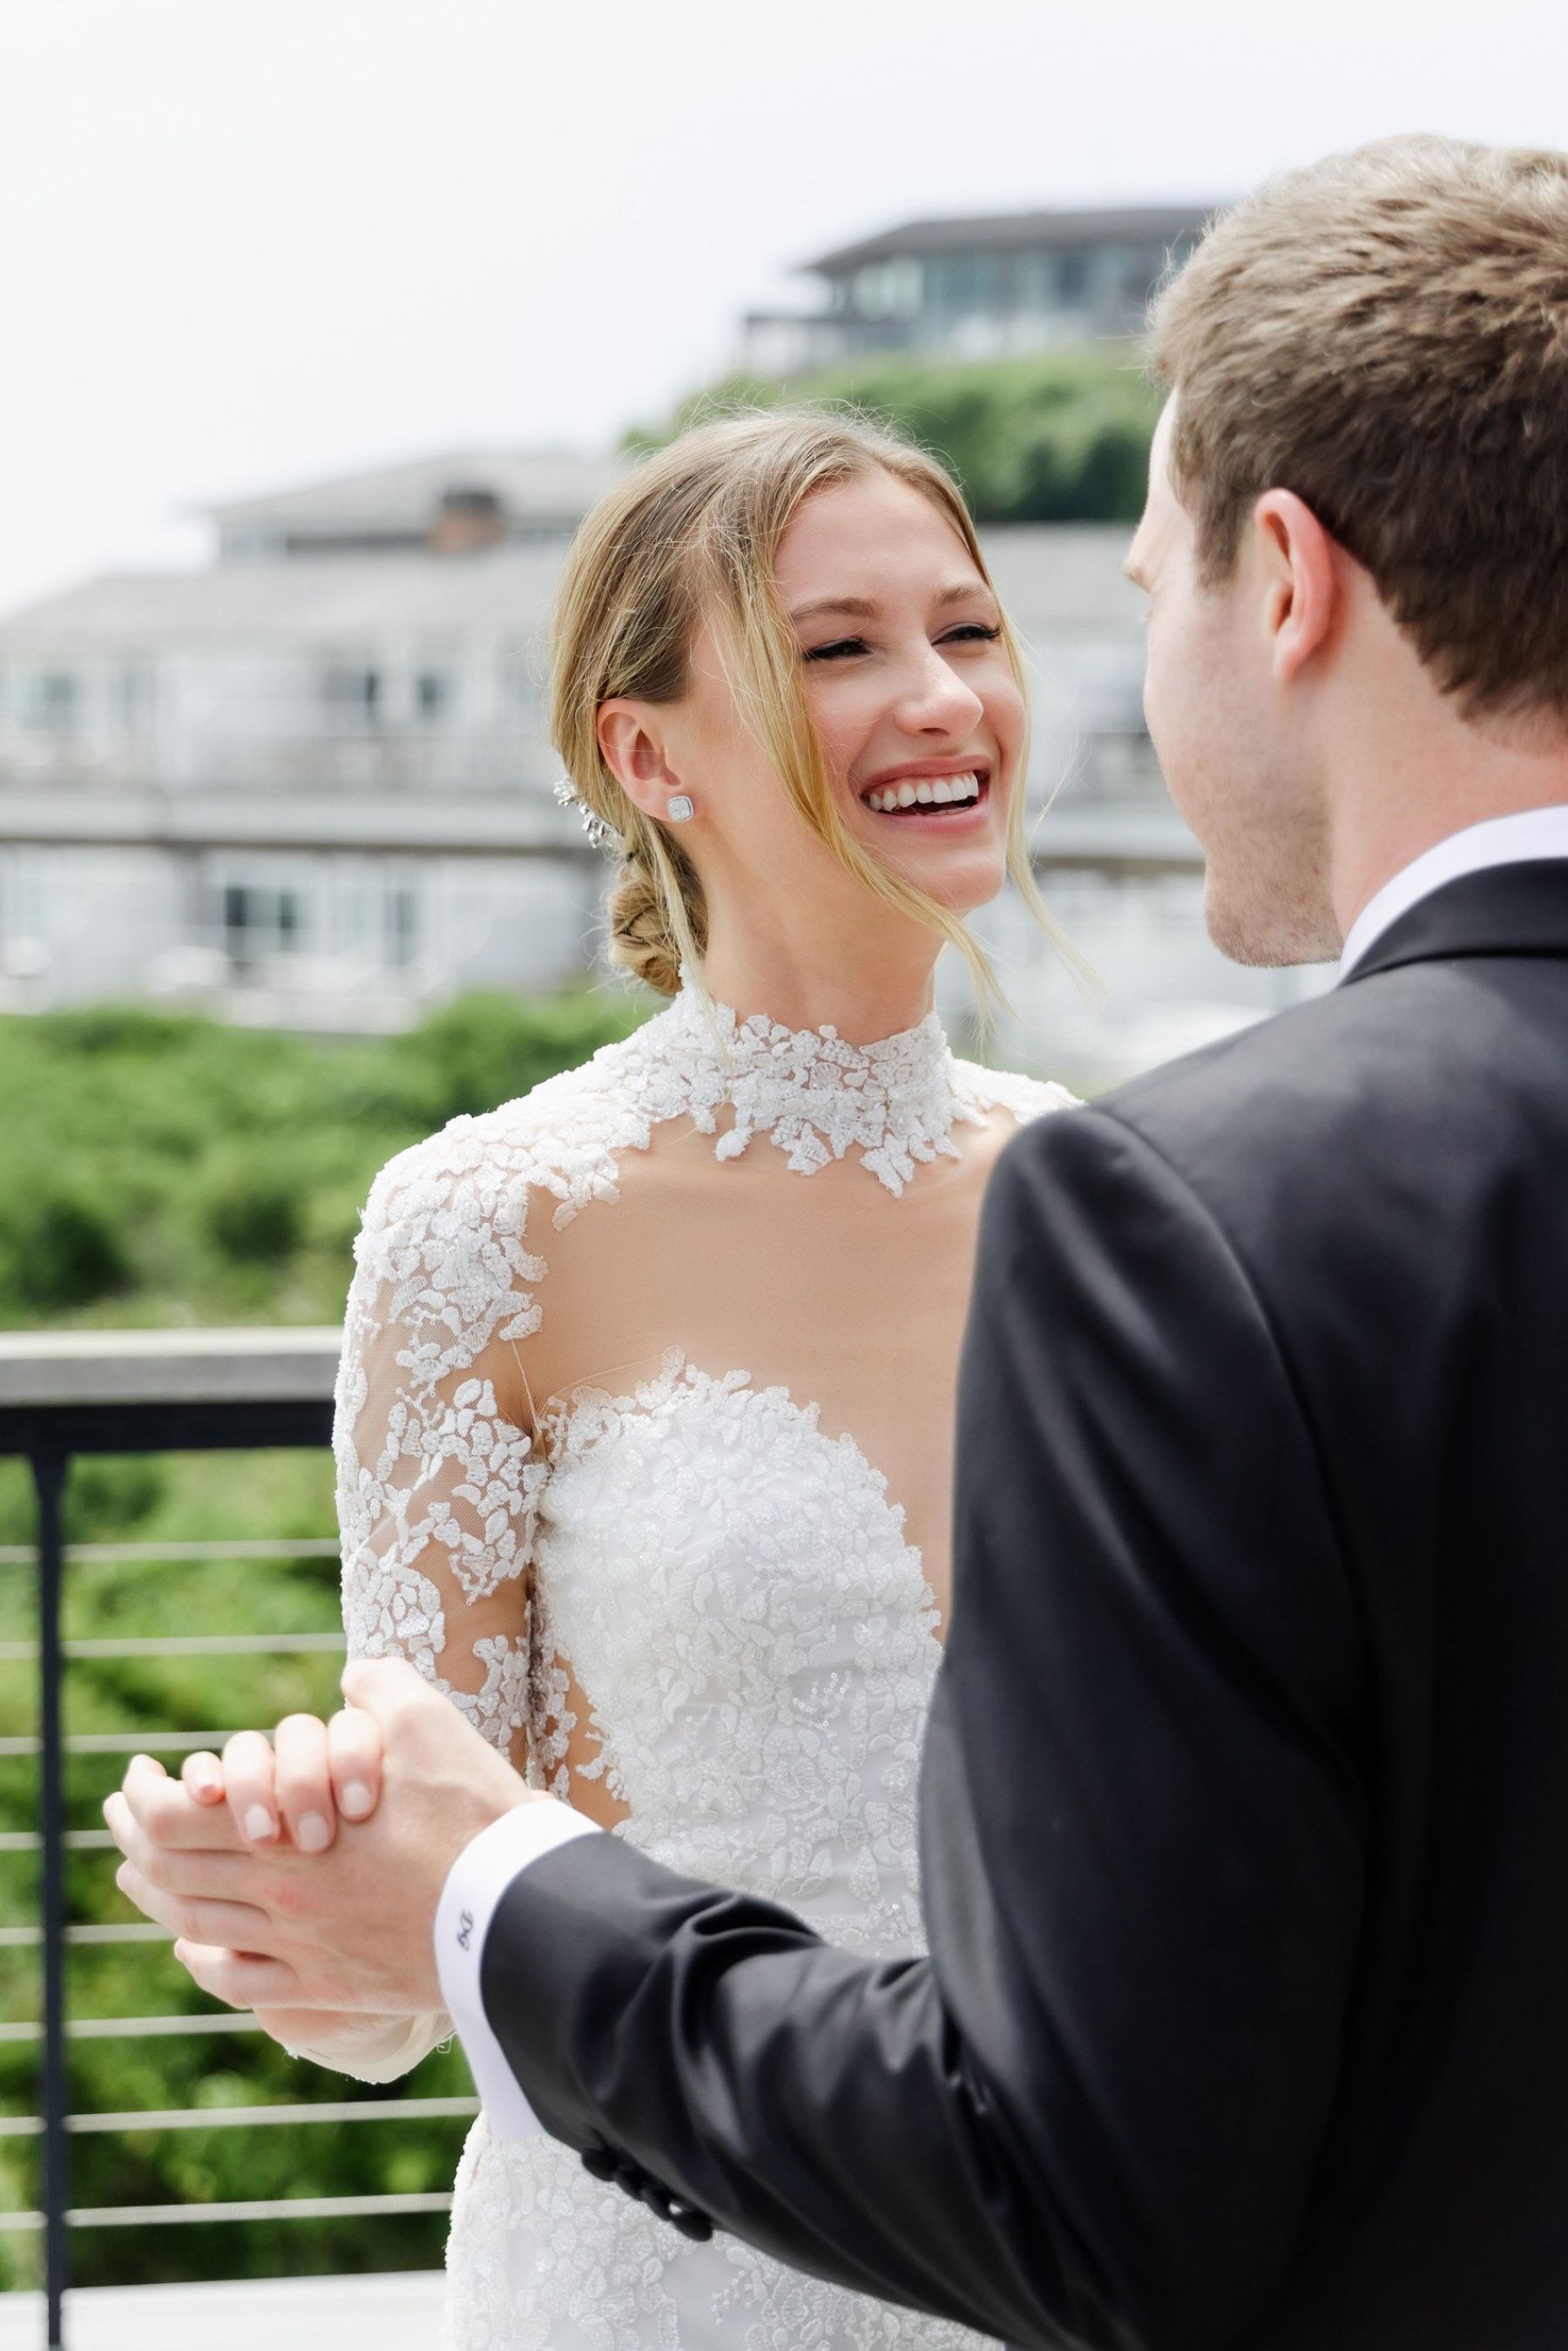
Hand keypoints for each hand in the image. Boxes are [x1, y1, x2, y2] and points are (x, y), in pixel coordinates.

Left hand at [106, 1658, 541, 2015]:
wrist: (518, 1911)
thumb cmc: (473, 1815)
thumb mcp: (427, 1722)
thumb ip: (378, 1688)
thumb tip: (351, 1679)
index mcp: (284, 1836)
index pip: (175, 1820)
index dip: (144, 1796)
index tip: (137, 1773)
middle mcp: (278, 1898)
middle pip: (173, 1873)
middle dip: (136, 1838)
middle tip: (122, 1813)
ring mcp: (301, 1949)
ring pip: (199, 1926)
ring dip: (158, 1897)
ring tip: (136, 1875)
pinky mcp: (331, 1984)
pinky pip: (242, 1982)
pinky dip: (205, 1963)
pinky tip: (194, 1948)